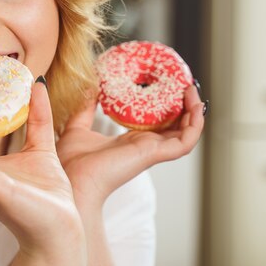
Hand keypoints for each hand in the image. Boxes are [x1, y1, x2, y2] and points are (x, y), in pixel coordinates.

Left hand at [57, 84, 205, 209]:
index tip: (169, 85)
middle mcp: (144, 147)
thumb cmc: (71, 164)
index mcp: (130, 142)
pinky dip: (194, 124)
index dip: (166, 106)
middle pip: (175, 126)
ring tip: (192, 89)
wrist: (70, 182)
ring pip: (185, 133)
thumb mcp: (77, 127)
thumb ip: (83, 109)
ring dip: (193, 111)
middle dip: (184, 106)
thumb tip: (87, 87)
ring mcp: (151, 151)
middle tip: (185, 83)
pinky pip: (185, 141)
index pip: (156, 124)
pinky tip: (194, 105)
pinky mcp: (154, 155)